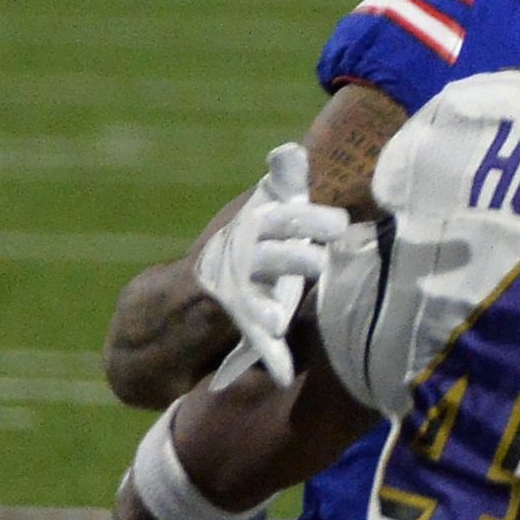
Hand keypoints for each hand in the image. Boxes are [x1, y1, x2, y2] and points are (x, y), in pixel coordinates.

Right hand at [192, 143, 347, 387]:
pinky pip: (255, 340)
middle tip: (322, 255)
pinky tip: (282, 372)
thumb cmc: (250, 244)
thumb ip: (283, 181)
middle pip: (273, 253)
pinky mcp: (240, 322)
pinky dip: (269, 355)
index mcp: (259, 225)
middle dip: (294, 255)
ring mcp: (240, 289)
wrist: (186, 296)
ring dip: (269, 307)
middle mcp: (246, 253)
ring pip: (258, 297)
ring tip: (279, 319)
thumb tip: (293, 146)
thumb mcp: (265, 212)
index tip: (333, 215)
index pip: (284, 215)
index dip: (306, 216)